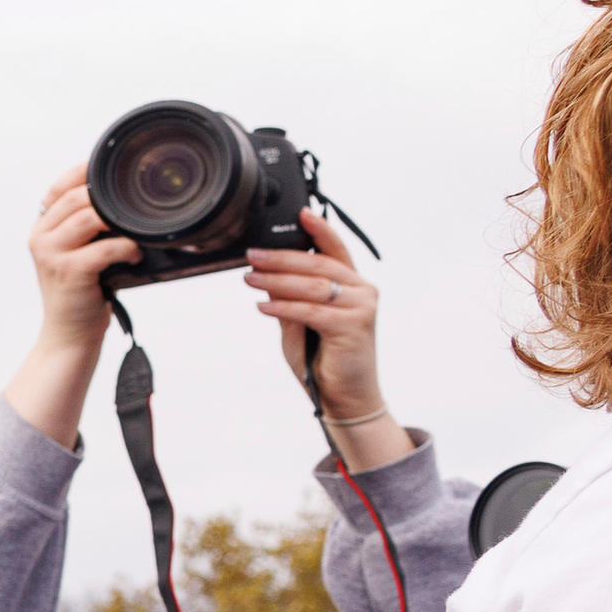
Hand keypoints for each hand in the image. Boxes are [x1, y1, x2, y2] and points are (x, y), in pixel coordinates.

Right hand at [27, 169, 137, 350]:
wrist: (68, 334)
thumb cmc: (81, 292)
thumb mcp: (76, 253)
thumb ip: (87, 228)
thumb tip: (124, 202)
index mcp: (42, 228)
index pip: (58, 188)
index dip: (82, 171)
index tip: (108, 167)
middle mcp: (41, 237)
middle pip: (74, 197)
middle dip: (106, 195)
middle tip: (132, 205)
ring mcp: (51, 254)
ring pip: (88, 217)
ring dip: (119, 221)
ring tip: (135, 232)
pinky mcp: (68, 272)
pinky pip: (103, 248)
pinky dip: (125, 248)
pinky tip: (134, 255)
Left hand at [250, 210, 402, 457]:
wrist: (345, 397)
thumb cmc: (324, 361)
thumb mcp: (299, 325)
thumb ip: (288, 300)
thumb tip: (266, 276)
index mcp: (351, 285)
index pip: (335, 249)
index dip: (320, 229)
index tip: (300, 213)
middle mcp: (361, 291)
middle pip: (318, 264)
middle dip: (281, 258)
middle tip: (252, 256)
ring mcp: (361, 307)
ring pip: (313, 285)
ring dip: (277, 281)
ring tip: (250, 279)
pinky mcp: (354, 326)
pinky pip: (312, 310)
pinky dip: (284, 307)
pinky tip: (263, 306)